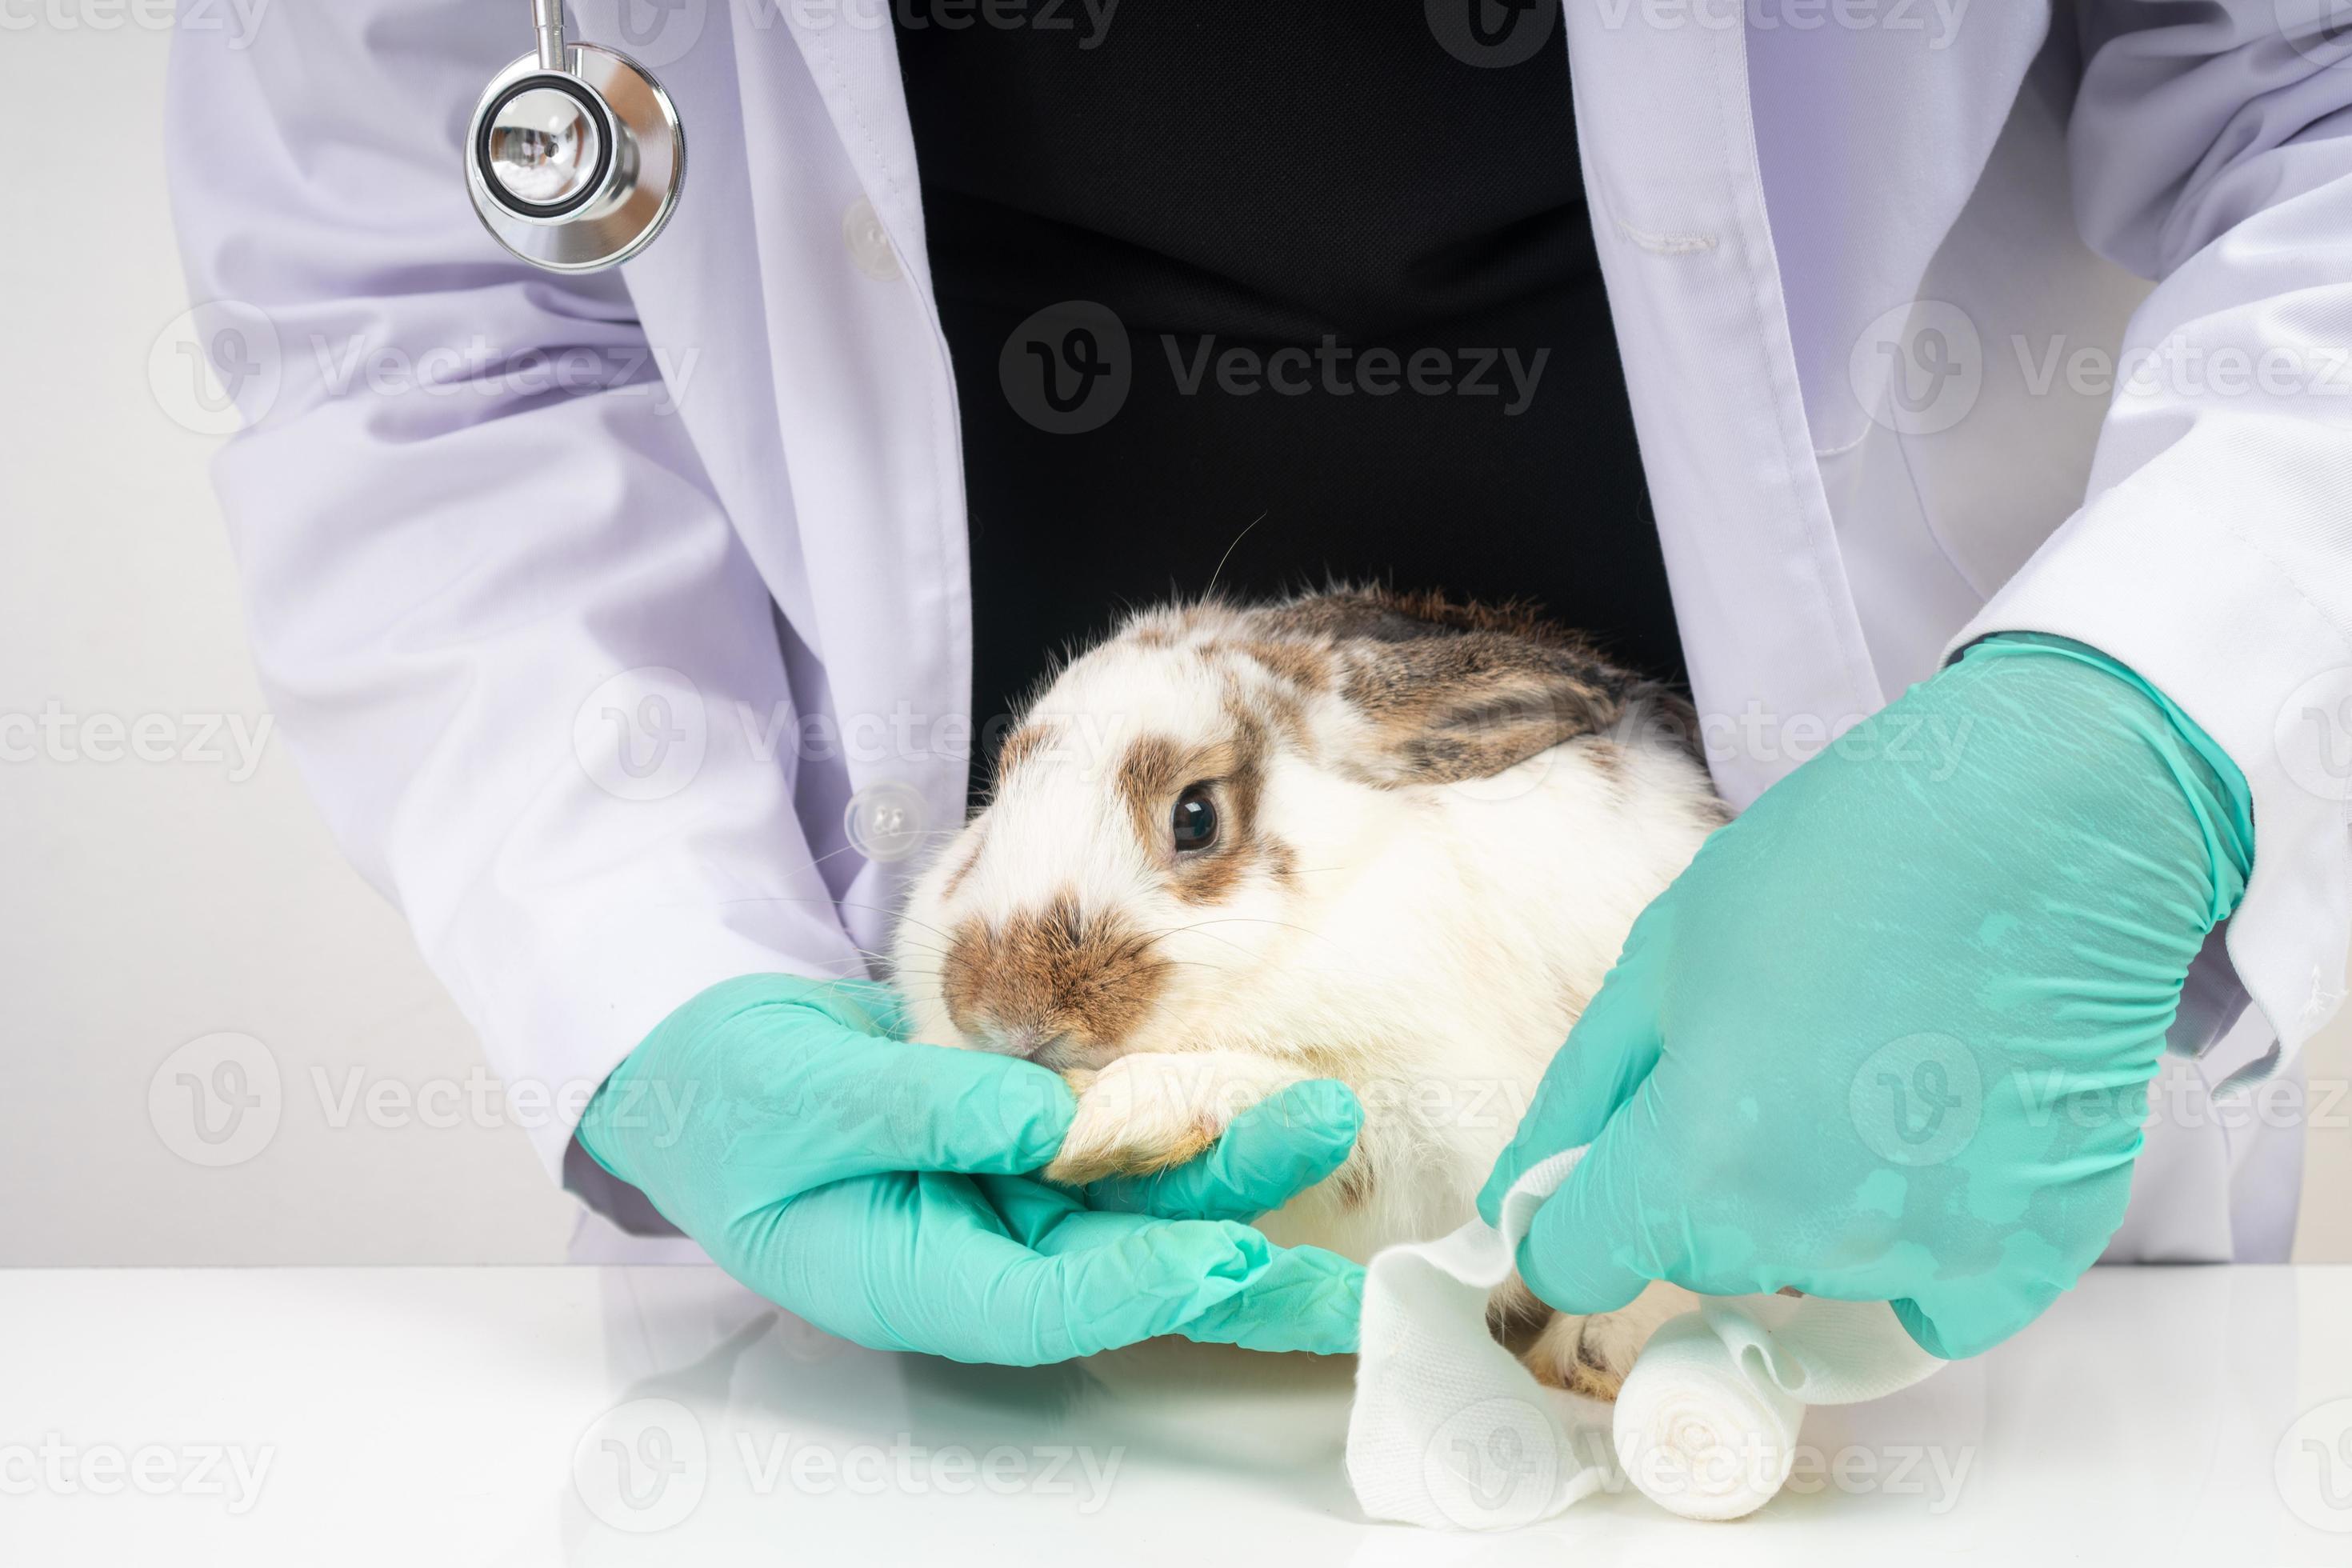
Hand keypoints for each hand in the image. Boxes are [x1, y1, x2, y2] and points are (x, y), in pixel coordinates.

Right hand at [576, 974, 1363, 1362]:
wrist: (713, 1053)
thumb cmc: (726, 1097)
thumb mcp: (798, 1097)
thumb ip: (916, 1112)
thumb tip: (1036, 1119)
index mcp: (913, 1279)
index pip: (1043, 1306)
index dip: (1136, 1290)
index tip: (1221, 1261)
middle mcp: (984, 1248)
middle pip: (1127, 1265)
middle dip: (1236, 1256)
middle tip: (1344, 1257)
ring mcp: (1015, 1190)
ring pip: (1146, 1194)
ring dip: (1236, 1164)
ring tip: (1326, 1121)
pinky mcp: (1035, 1132)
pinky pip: (1125, 1129)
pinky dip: (1192, 1113)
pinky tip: (1268, 1094)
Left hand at [1482, 634, 2252, 1358]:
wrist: (2043, 824)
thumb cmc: (1839, 867)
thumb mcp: (1662, 958)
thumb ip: (1582, 1096)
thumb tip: (1514, 1199)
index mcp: (1695, 1164)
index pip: (1578, 1263)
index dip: (1575, 1212)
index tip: (1606, 1163)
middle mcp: (1805, 1237)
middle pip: (1698, 1259)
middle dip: (1702, 1180)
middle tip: (1773, 1053)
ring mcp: (1926, 1254)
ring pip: (1812, 1268)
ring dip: (1816, 1199)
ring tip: (1871, 1065)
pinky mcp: (2031, 1254)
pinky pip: (1934, 1298)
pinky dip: (1927, 1237)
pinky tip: (1943, 1129)